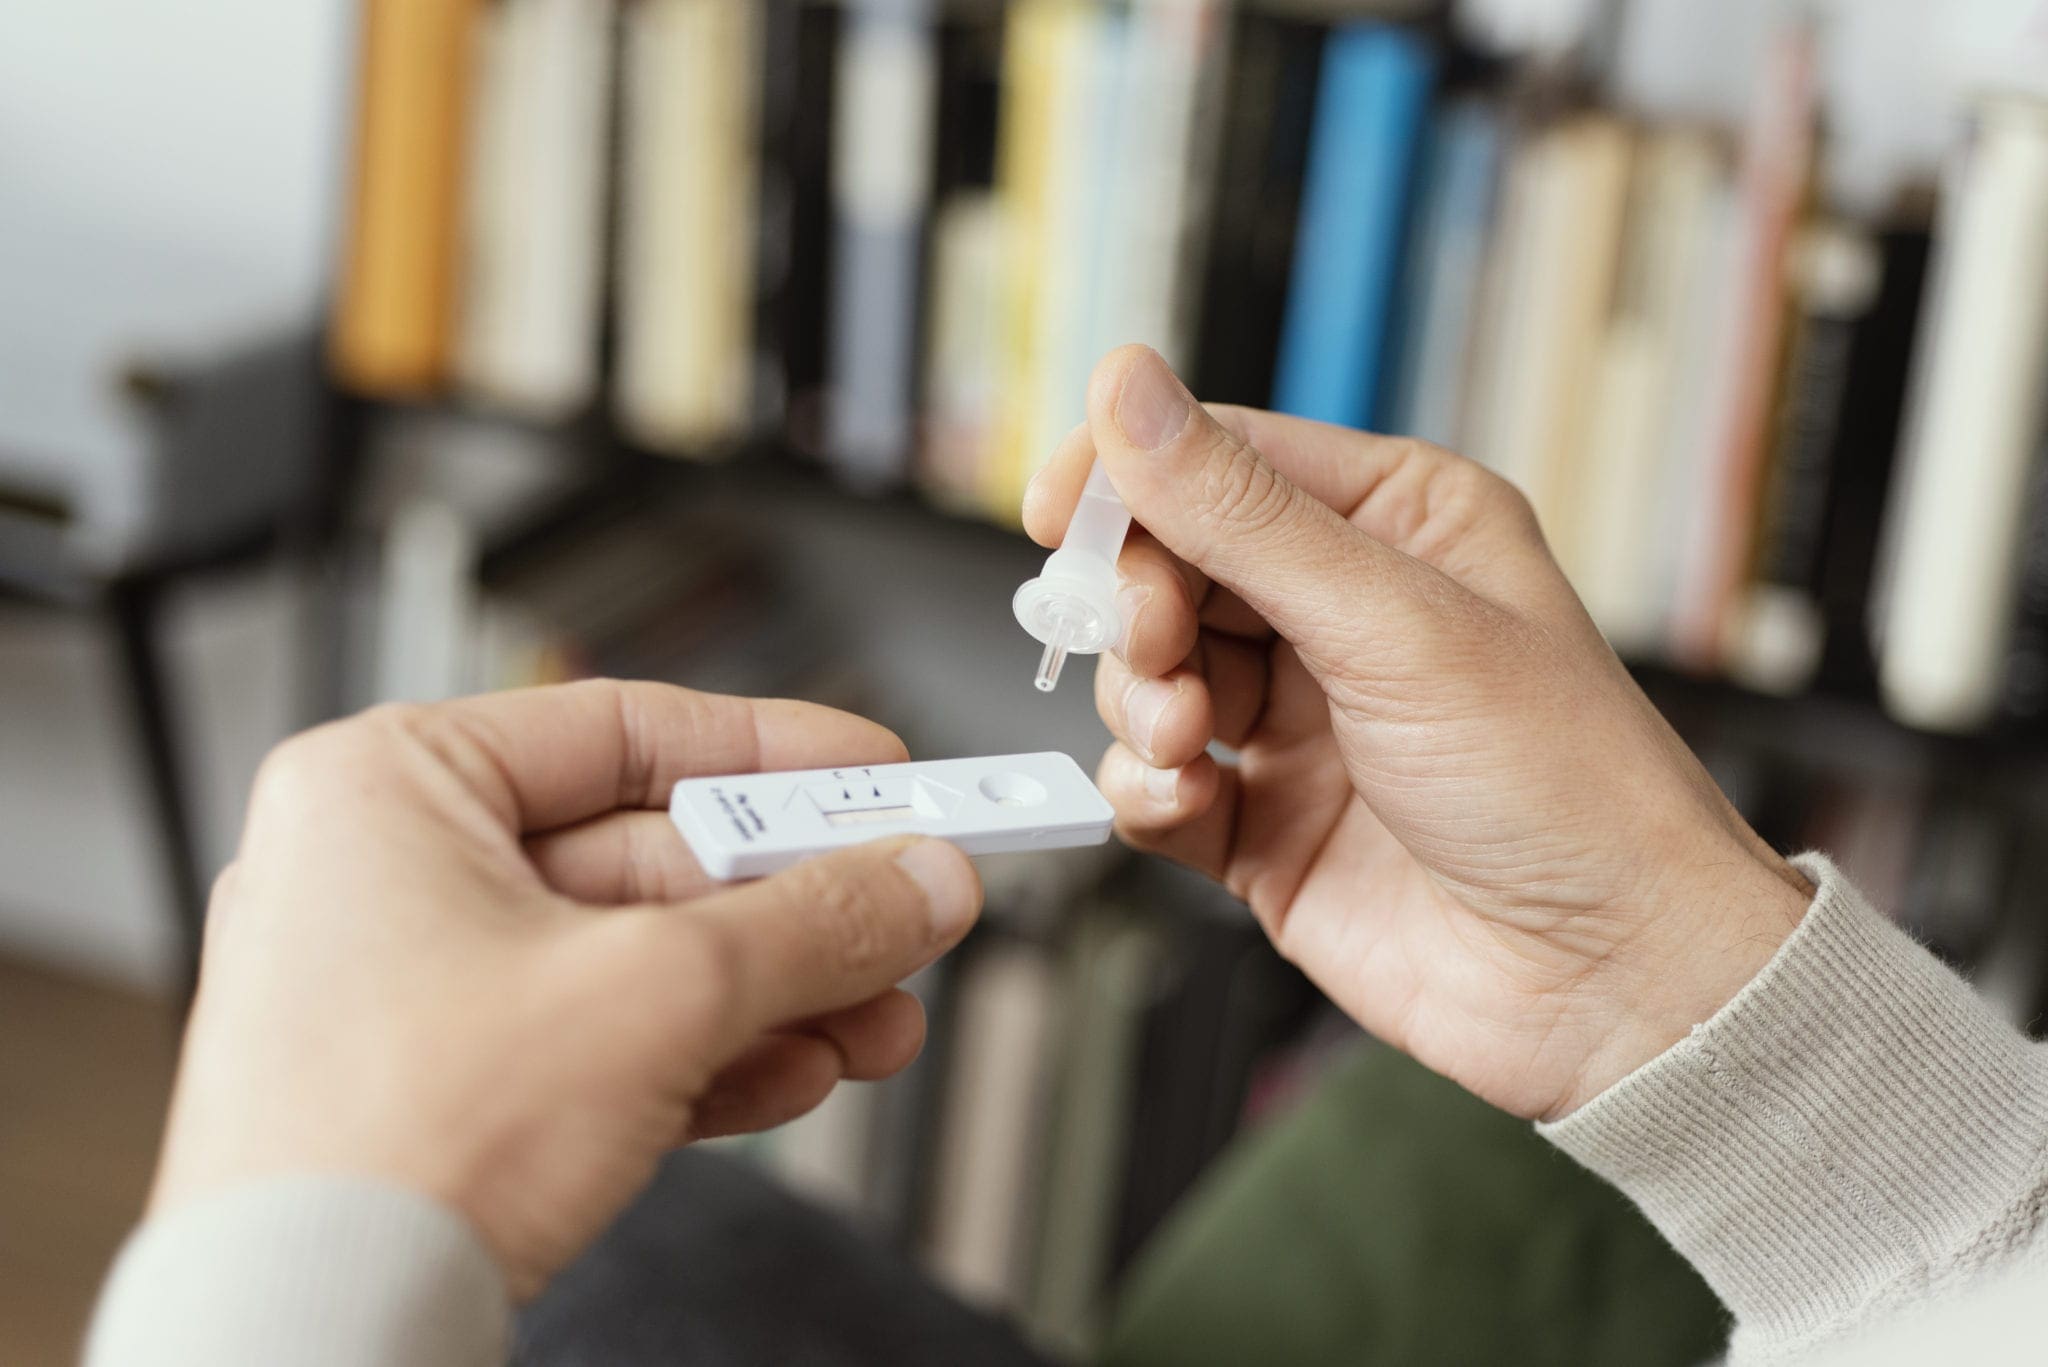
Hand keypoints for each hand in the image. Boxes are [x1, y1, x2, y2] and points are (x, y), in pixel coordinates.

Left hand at [150, 681, 979, 1296]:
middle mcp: (392, 877)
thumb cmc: (389, 1147)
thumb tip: (919, 881)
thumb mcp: (655, 995)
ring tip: (879, 1018)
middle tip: (904, 908)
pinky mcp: (446, 1092)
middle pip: (650, 858)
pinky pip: (602, 1042)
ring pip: (639, 962)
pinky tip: (799, 1071)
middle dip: (796, 907)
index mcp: (392, 789)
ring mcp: (415, 991)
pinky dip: (706, 1057)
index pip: (623, 729)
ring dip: (775, 994)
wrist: (313, 1339)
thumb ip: (811, 924)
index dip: (772, 751)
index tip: (873, 772)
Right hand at [1025, 346, 1810, 1121]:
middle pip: (1169, 563)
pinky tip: (1186, 802)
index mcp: (1397, 524)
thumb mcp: (1394, 624)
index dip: (1128, 477)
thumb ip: (1242, 514)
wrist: (1611, 985)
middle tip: (1153, 648)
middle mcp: (1342, 613)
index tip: (1056, 513)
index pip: (1223, 456)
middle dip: (1140, 606)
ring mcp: (1299, 720)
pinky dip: (1147, 788)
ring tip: (1187, 741)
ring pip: (1149, 672)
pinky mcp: (1264, 821)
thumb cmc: (1565, 788)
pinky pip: (1155, 781)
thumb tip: (1130, 390)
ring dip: (1142, 701)